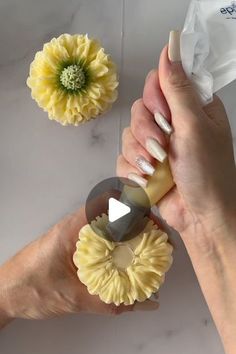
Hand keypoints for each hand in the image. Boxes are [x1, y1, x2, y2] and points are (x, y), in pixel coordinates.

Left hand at [0, 208, 158, 325]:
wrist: (4, 293)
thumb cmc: (30, 289)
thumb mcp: (73, 298)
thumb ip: (110, 302)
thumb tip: (146, 303)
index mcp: (75, 227)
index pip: (110, 199)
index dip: (137, 206)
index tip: (155, 226)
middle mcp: (77, 225)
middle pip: (116, 210)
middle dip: (142, 224)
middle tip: (161, 245)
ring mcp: (76, 235)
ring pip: (111, 224)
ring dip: (133, 235)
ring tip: (151, 255)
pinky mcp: (75, 246)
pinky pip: (104, 238)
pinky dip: (121, 246)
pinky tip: (130, 265)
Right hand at [117, 45, 235, 236]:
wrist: (201, 219)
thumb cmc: (207, 173)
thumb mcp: (194, 126)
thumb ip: (177, 88)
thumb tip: (171, 43)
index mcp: (192, 107)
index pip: (160, 83)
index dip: (156, 98)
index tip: (166, 117)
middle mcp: (173, 123)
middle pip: (139, 108)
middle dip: (146, 131)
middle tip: (162, 148)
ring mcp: (157, 146)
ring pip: (128, 134)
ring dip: (139, 154)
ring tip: (156, 169)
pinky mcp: (144, 166)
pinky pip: (123, 158)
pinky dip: (132, 170)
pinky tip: (146, 181)